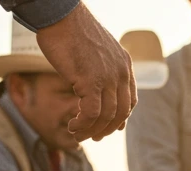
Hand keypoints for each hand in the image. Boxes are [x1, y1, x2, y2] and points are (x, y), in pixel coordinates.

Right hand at [35, 3, 135, 140]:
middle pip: (120, 112)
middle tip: (93, 137)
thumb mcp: (95, 51)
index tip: (111, 128)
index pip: (130, 100)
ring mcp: (108, 78)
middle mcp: (121, 73)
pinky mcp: (91, 81)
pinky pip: (91, 112)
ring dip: (91, 129)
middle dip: (107, 129)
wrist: (60, 14)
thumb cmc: (71, 30)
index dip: (121, 118)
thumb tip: (94, 84)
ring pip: (105, 116)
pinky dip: (83, 123)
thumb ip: (102, 68)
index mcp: (125, 65)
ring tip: (77, 133)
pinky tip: (73, 126)